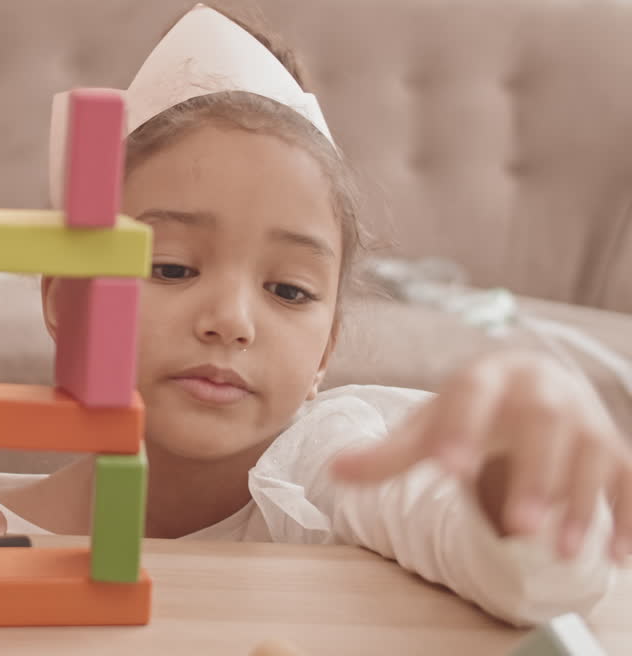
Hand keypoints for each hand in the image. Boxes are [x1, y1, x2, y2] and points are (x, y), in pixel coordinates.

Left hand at [332, 350, 631, 561]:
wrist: (533, 385)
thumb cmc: (471, 411)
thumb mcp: (430, 425)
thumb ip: (388, 453)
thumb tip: (333, 471)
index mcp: (487, 379)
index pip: (472, 399)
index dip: (460, 431)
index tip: (447, 469)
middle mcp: (542, 392)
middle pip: (545, 426)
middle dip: (535, 475)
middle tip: (518, 525)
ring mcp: (584, 419)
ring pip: (591, 454)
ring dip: (578, 503)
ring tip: (559, 550)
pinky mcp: (613, 449)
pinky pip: (628, 481)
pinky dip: (625, 517)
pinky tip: (617, 558)